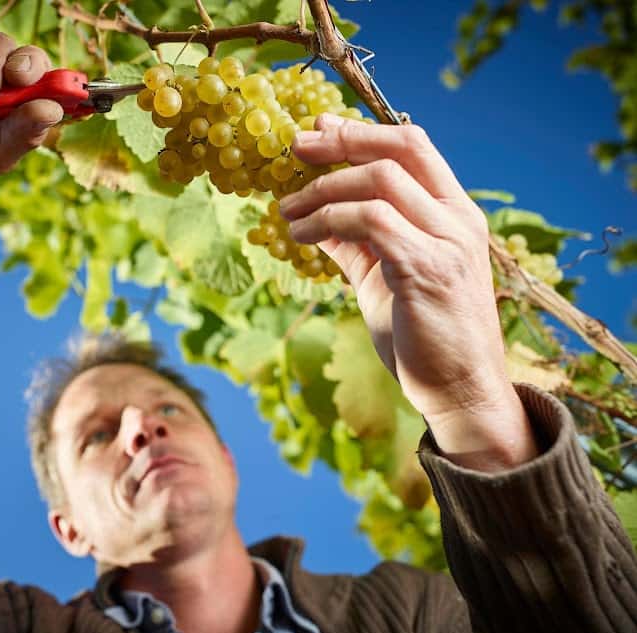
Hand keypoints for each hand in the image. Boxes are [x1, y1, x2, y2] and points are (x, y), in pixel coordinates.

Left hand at [279, 114, 537, 469]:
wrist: (460, 391)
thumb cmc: (423, 335)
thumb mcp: (383, 277)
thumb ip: (355, 243)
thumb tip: (313, 217)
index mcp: (454, 214)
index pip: (413, 147)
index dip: (362, 132)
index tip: (318, 129)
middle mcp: (459, 220)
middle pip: (401, 150)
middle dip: (343, 141)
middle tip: (296, 148)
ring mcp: (448, 243)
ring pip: (380, 182)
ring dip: (323, 190)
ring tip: (286, 210)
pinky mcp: (427, 270)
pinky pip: (370, 223)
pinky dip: (328, 221)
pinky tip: (300, 235)